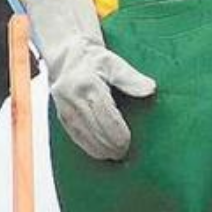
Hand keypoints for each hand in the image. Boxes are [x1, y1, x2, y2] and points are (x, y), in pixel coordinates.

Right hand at [25, 0, 155, 161]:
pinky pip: (76, 138)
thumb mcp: (114, 62)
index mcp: (88, 86)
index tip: (130, 144)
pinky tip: (101, 152)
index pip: (106, 119)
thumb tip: (150, 89)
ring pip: (85, 139)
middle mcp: (73, 99)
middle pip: (96, 132)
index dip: (119, 135)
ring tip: (115, 155)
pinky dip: (89, 148)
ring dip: (101, 151)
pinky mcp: (61, 116)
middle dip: (112, 146)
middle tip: (125, 153)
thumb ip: (131, 78)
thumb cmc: (94, 60)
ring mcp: (65, 109)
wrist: (66, 56)